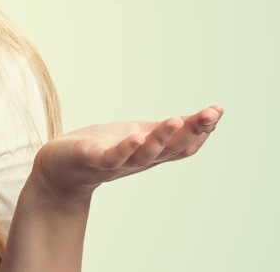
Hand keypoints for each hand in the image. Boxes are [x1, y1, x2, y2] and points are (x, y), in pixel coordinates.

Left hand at [31, 105, 223, 204]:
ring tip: (176, 120)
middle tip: (211, 114)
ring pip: (145, 154)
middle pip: (171, 149)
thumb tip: (203, 120)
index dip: (201, 131)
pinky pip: (112, 157)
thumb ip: (165, 130)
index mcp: (152, 153)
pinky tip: (135, 136)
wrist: (62, 168)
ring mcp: (117, 162)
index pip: (183, 145)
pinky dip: (125, 149)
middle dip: (192, 132)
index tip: (217, 111)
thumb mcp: (140, 134)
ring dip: (162, 138)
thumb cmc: (103, 148)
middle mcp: (140, 161)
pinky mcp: (93, 160)